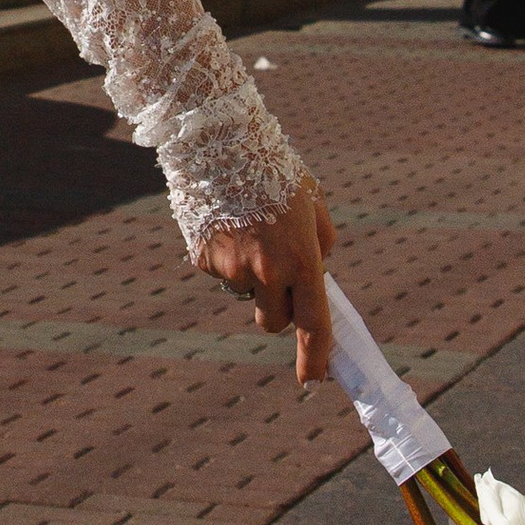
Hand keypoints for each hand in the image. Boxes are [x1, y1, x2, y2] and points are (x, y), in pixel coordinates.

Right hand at [197, 172, 336, 387]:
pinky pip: (219, 273)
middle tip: (279, 276)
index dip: (315, 357)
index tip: (314, 381)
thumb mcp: (314, 205)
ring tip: (250, 234)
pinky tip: (228, 225)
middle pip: (273, 321)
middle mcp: (266, 272)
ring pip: (244, 295)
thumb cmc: (276, 172)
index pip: (312, 324)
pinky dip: (226, 258)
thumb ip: (321, 244)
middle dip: (279, 309)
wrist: (222, 144)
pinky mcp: (203, 260)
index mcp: (301, 260)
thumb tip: (316, 271)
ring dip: (251, 280)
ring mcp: (230, 269)